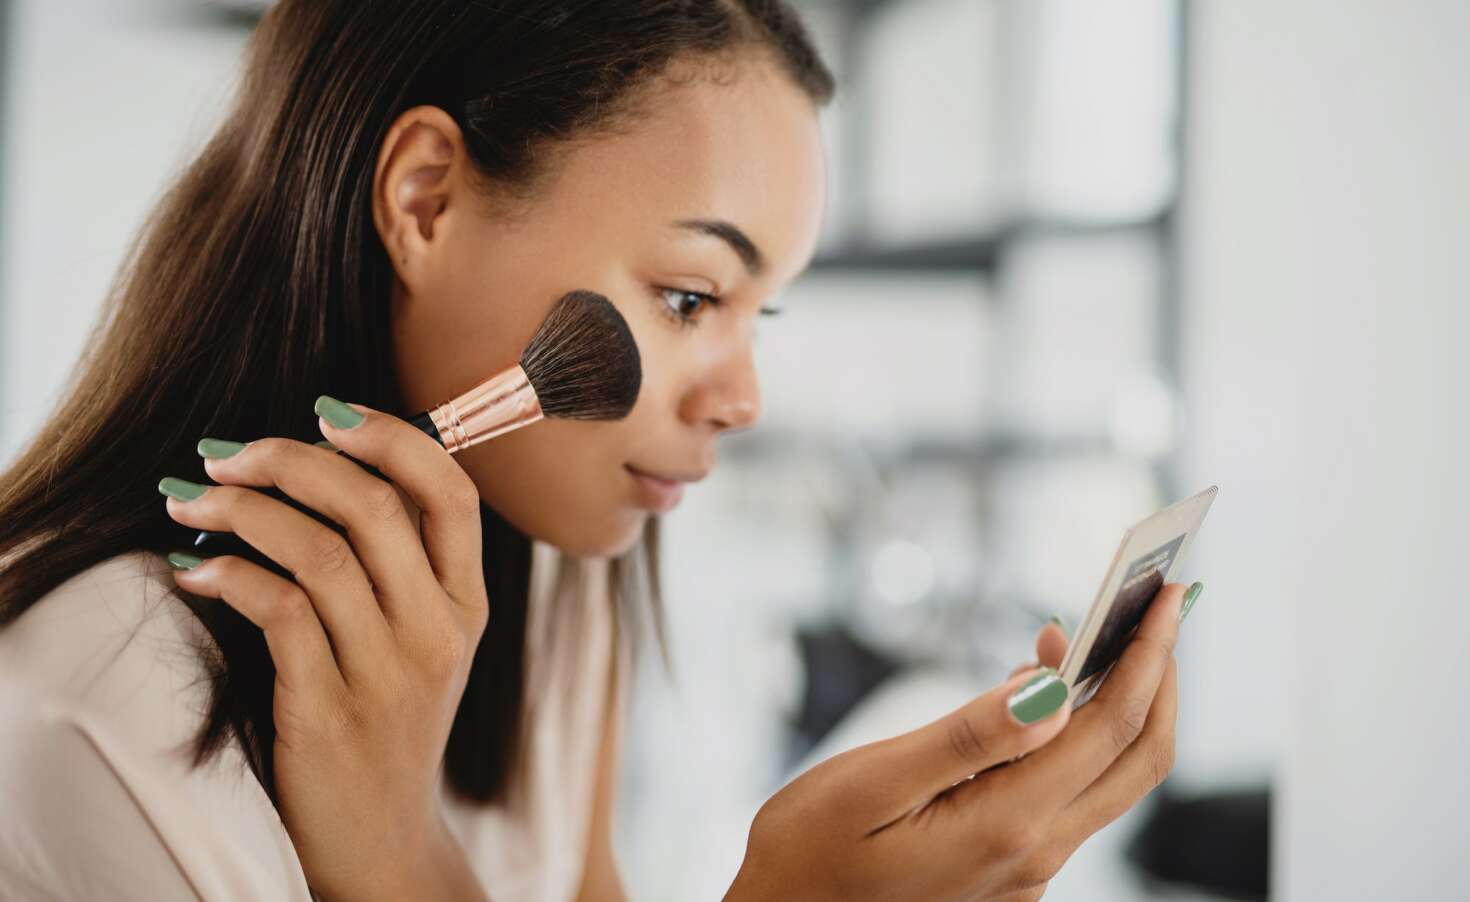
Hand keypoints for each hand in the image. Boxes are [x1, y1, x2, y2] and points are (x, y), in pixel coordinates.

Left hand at [160, 398, 488, 900]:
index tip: (325, 411)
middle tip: (226, 453)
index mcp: (467, 604)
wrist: (381, 837)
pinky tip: (192, 571)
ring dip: (242, 513)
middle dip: (291, 460)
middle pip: (376, 508)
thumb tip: (324, 464)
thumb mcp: (421, 642)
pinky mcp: (330, 711)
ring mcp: (389, 675)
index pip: (451, 493)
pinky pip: (280, 614)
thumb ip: (398, 566)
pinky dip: (228, 577)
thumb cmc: (388, 721)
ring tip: (190, 502)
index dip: (392, 437)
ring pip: (320, 554)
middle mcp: (439, 632)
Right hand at [726, 583, 1185, 901]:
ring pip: (1106, 780)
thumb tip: (1053, 692)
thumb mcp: (871, 784)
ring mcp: (1027, 871)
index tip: (1169, 599)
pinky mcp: (1011, 872)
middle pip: (1135, 758)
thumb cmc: (809, 854)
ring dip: (1115, 704)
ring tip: (1087, 636)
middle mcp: (1033, 855)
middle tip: (1158, 607)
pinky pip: (1067, 798)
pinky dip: (1074, 738)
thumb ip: (967, 739)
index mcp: (1005, 824)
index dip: (1147, 658)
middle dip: (1158, 677)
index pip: (1108, 728)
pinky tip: (1037, 698)